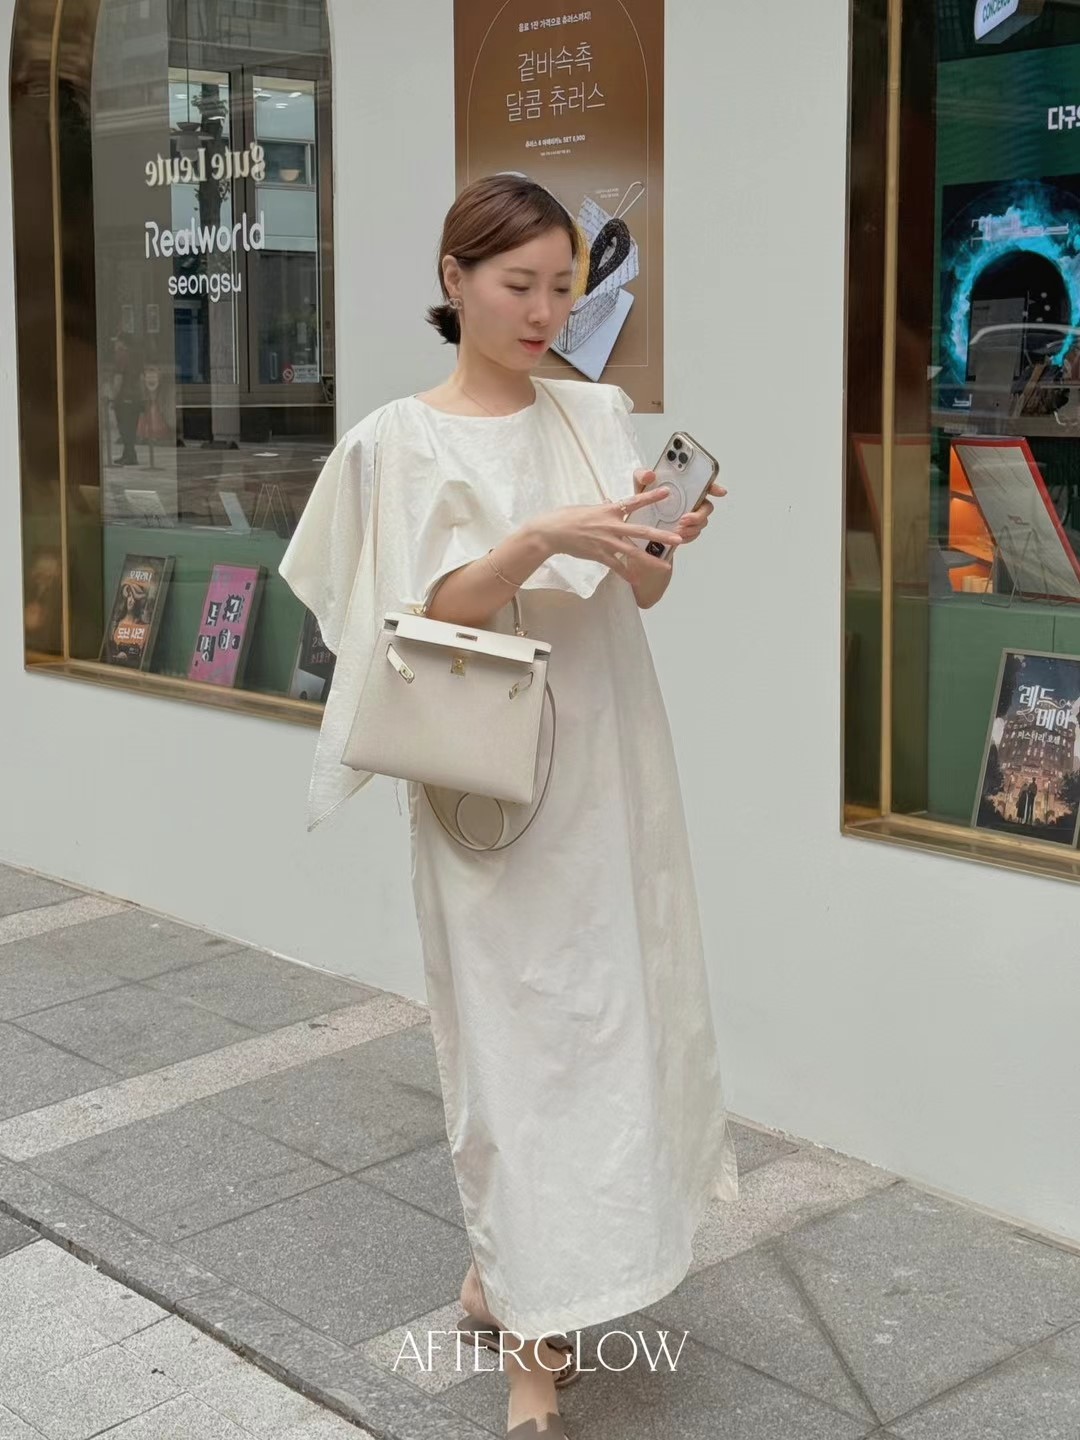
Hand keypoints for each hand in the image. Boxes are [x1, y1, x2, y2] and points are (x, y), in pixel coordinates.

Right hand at [531, 488, 685, 573]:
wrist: (552, 532)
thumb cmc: (567, 517)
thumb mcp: (589, 507)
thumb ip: (604, 507)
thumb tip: (611, 502)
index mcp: (609, 510)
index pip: (634, 501)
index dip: (651, 496)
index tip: (667, 492)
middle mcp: (611, 525)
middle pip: (641, 531)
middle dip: (661, 535)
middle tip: (678, 538)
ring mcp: (606, 541)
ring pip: (633, 552)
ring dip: (651, 560)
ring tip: (666, 566)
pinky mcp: (599, 555)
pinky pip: (617, 566)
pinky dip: (627, 574)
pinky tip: (637, 581)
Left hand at [632, 467, 726, 548]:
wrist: (637, 522)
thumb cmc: (643, 498)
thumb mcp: (640, 485)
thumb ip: (642, 476)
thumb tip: (649, 475)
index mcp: (685, 486)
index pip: (705, 483)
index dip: (715, 487)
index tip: (720, 491)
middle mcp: (692, 500)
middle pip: (707, 507)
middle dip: (698, 514)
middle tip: (684, 518)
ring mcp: (690, 516)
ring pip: (701, 523)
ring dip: (692, 528)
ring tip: (678, 530)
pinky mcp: (686, 530)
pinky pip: (693, 534)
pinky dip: (687, 537)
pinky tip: (677, 538)